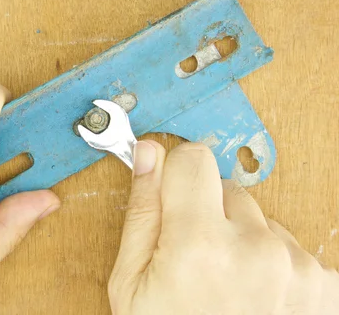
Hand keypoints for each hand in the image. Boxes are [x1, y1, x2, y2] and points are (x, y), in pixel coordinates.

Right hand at [108, 141, 338, 314]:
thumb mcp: (132, 284)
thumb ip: (142, 212)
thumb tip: (148, 155)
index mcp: (200, 245)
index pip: (193, 159)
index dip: (175, 176)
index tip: (171, 198)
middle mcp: (256, 249)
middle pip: (227, 189)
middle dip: (207, 214)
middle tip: (194, 260)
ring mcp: (297, 267)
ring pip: (259, 219)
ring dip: (242, 240)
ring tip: (226, 285)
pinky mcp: (324, 284)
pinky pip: (289, 246)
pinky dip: (272, 264)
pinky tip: (255, 296)